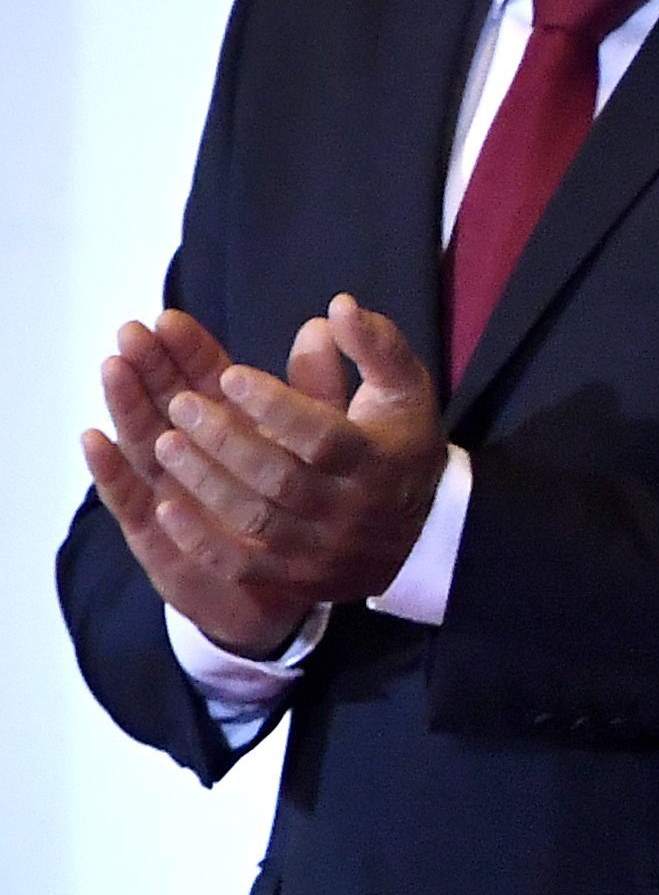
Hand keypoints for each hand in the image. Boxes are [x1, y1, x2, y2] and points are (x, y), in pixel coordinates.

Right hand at [78, 311, 320, 656]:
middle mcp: (199, 459)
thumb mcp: (327, 439)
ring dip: (127, 406)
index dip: (188, 350)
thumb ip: (322, 390)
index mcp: (237, 431)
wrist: (308, 578)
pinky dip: (111, 471)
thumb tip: (322, 324)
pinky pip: (131, 502)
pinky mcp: (161, 537)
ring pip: (144, 446)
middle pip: (167, 406)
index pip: (204, 382)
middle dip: (151, 366)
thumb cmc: (315, 499)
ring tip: (114, 367)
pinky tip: (95, 439)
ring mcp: (175, 496)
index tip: (169, 317)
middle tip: (132, 330)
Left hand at [128, 297, 446, 613]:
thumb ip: (375, 346)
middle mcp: (351, 509)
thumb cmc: (400, 445)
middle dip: (225, 439)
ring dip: (204, 481)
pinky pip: (241, 566)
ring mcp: (321, 550)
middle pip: (281, 478)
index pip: (323, 436)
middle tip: (180, 405)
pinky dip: (200, 540)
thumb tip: (338, 306)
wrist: (421, 533)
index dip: (276, 406)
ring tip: (164, 442)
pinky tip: (164, 507)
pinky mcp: (295, 579)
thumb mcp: (404, 390)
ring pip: (255, 520)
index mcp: (378, 460)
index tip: (230, 373)